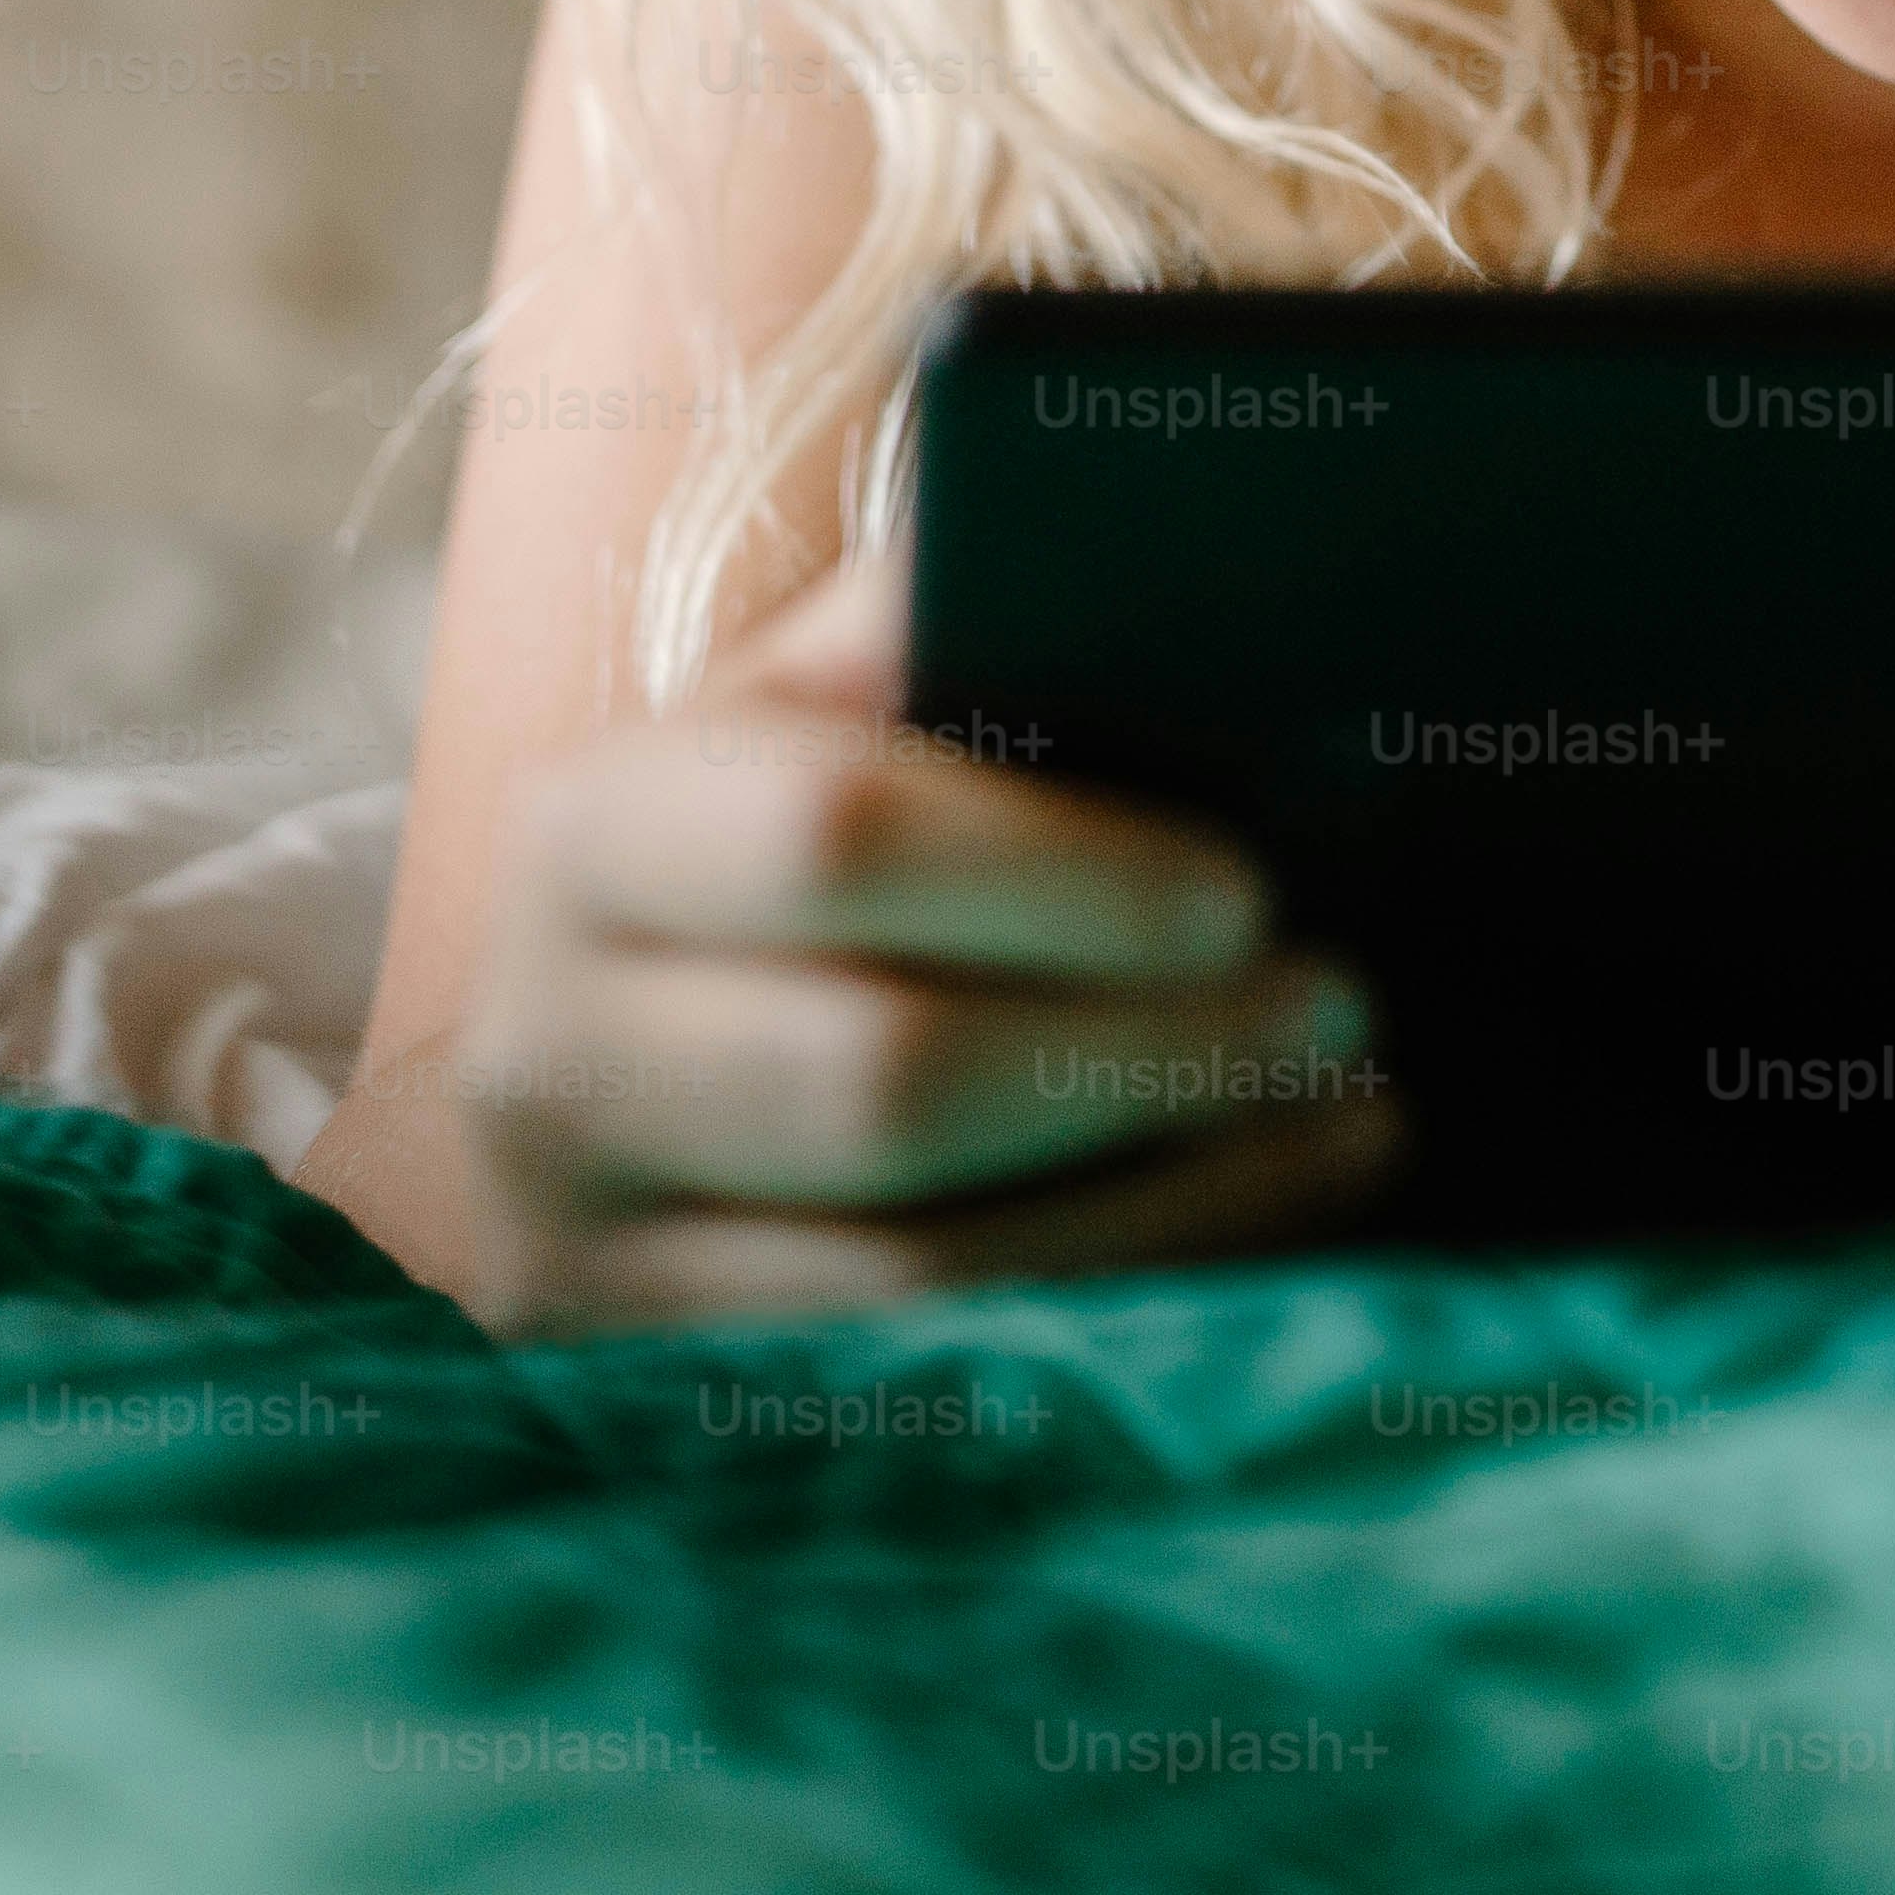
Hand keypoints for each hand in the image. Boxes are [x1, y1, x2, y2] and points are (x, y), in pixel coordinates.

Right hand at [454, 549, 1396, 1321]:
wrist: (562, 1093)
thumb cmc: (754, 867)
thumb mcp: (797, 716)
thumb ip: (920, 612)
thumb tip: (1094, 493)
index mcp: (594, 834)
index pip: (830, 839)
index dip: (1063, 872)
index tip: (1248, 886)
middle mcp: (548, 1054)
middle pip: (885, 1083)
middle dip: (1151, 1051)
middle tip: (1338, 1006)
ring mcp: (580, 1255)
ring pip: (921, 1268)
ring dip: (1174, 1202)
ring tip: (1346, 1118)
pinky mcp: (654, 1401)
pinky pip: (922, 1386)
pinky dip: (1114, 1310)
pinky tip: (1253, 1237)